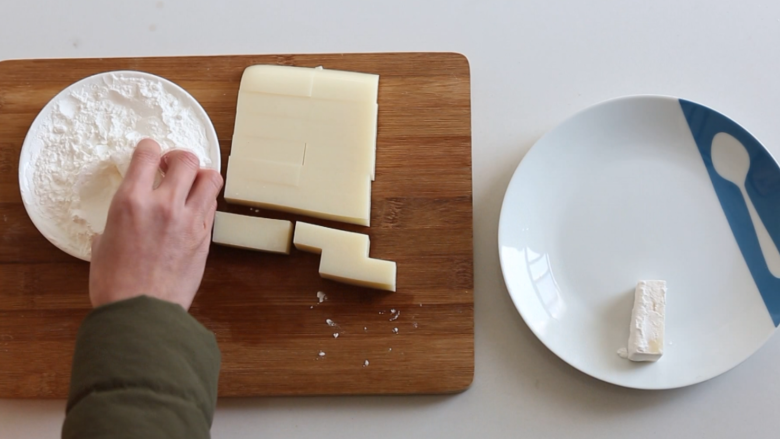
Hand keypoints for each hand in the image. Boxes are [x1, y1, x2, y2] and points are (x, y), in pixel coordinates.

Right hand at [89, 139, 222, 309]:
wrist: (141, 314)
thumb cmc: (115, 285)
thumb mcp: (103, 245)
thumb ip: (115, 224)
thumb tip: (116, 226)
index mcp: (131, 201)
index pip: (147, 153)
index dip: (150, 148)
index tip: (150, 153)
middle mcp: (164, 204)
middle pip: (187, 159)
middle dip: (179, 158)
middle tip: (172, 167)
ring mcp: (189, 220)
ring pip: (210, 178)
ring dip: (201, 176)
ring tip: (191, 185)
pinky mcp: (205, 238)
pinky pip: (212, 207)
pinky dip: (205, 202)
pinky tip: (194, 210)